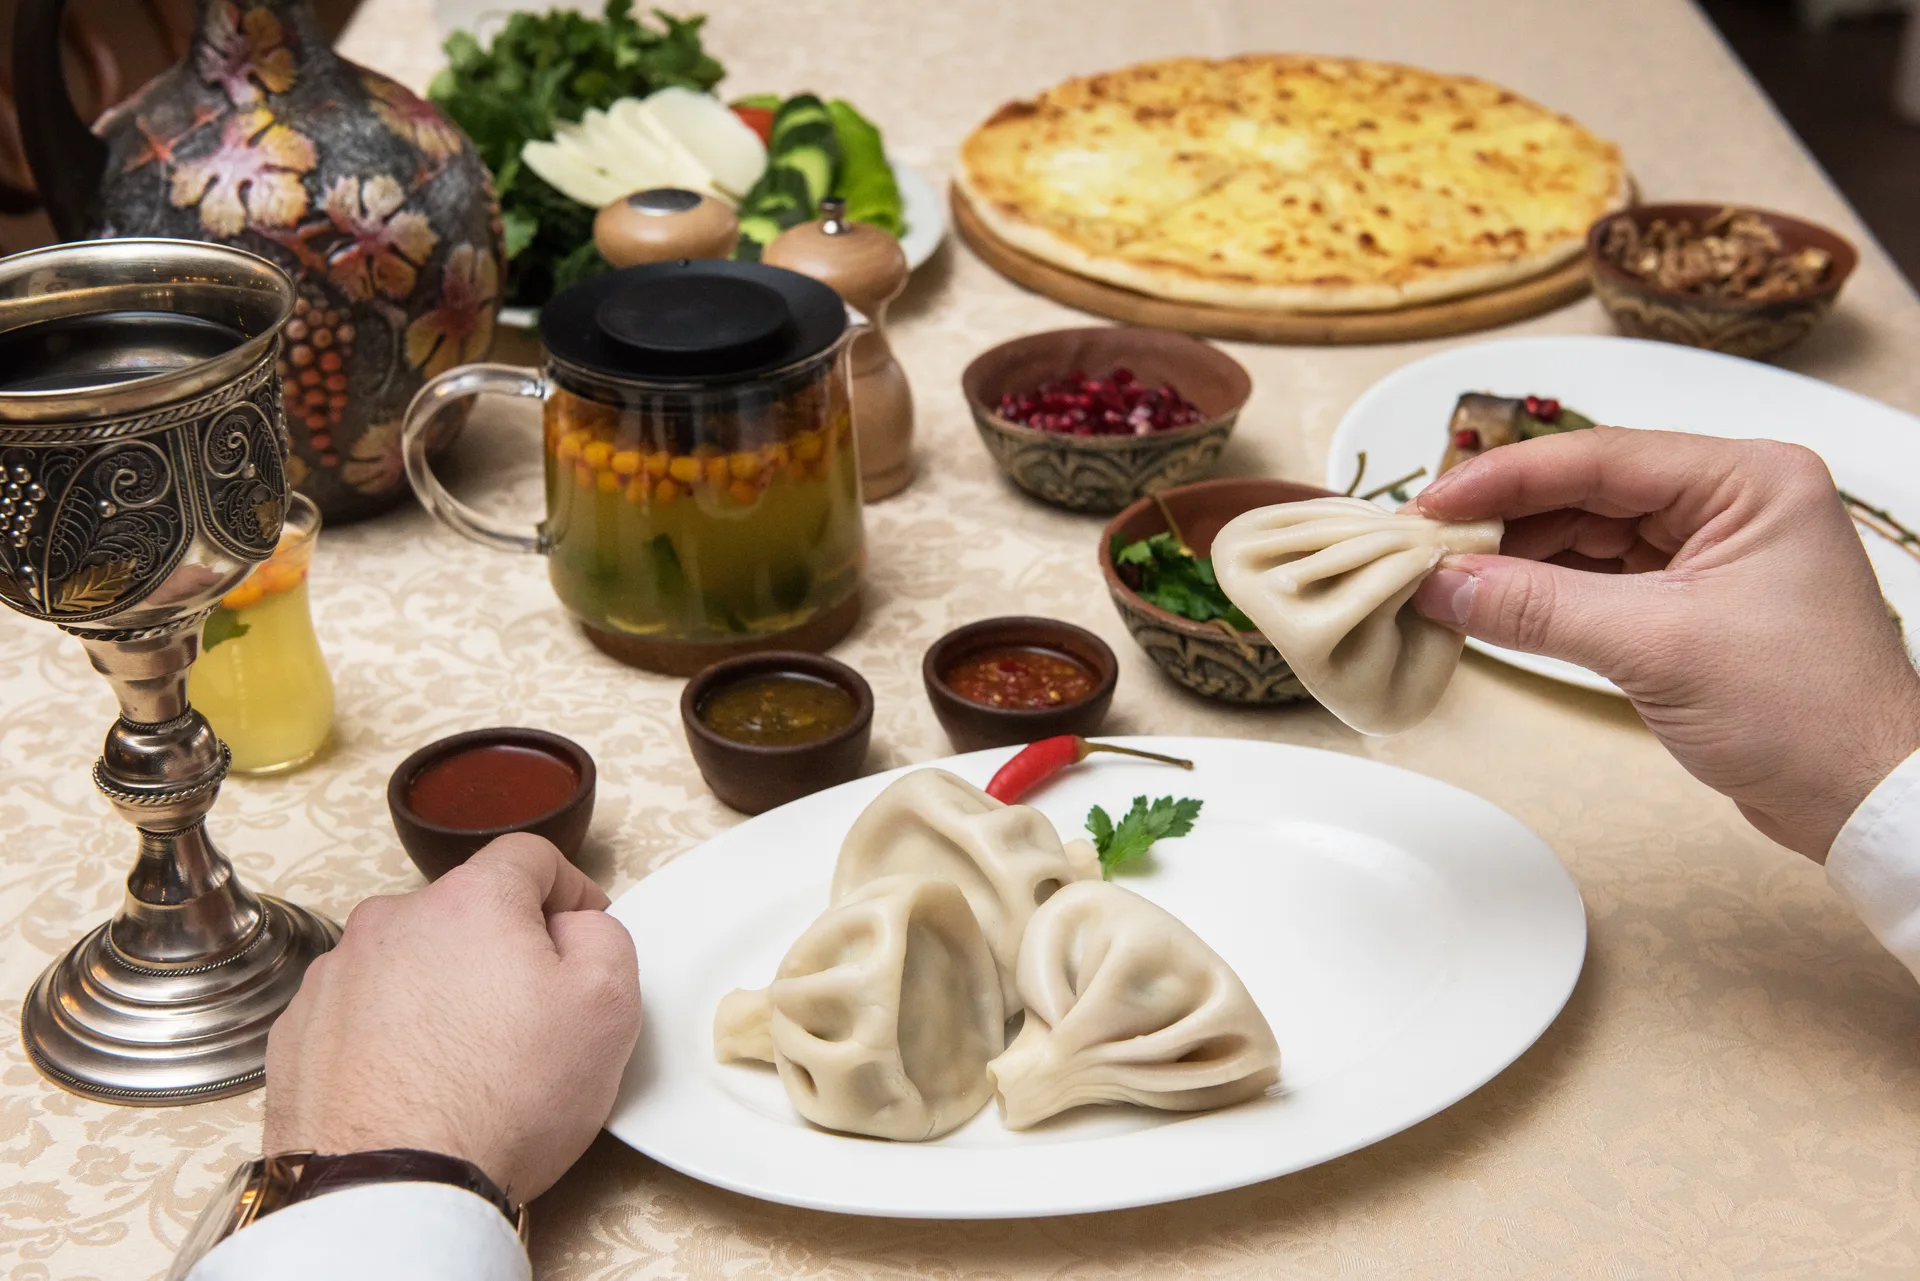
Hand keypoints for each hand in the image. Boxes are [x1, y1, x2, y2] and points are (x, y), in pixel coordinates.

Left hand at [263, 834, 640, 1201]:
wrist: (391, 1191)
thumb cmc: (502, 1100)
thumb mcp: (608, 1007)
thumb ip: (605, 938)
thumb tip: (573, 926)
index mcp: (470, 902)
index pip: (528, 857)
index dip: (567, 887)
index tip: (580, 928)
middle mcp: (390, 923)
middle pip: (463, 912)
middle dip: (499, 948)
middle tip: (527, 1016)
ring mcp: (334, 978)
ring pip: (407, 961)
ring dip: (438, 989)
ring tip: (462, 1061)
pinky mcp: (297, 1033)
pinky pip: (360, 1013)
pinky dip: (388, 1034)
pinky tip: (411, 1085)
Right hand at [1411, 426, 1919, 859]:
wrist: (1866, 800)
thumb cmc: (1804, 715)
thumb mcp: (1655, 648)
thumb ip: (1538, 607)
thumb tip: (1441, 583)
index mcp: (1749, 479)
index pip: (1601, 458)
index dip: (1504, 478)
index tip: (1432, 504)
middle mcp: (1734, 501)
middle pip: (1588, 492)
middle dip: (1504, 521)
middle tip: (1425, 546)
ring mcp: (1715, 551)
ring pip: (1588, 535)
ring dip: (1519, 559)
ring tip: (1446, 579)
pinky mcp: (1696, 601)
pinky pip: (1602, 579)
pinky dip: (1547, 593)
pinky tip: (1493, 604)